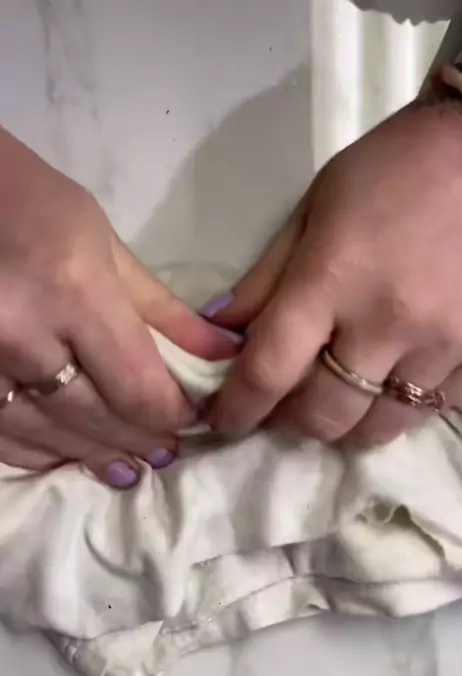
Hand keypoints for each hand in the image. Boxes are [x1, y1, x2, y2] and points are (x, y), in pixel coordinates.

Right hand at [0, 129, 235, 485]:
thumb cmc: (29, 204)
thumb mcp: (103, 244)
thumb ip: (162, 310)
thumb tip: (220, 356)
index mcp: (71, 291)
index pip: (138, 387)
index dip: (172, 414)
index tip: (190, 416)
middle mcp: (21, 336)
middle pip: (97, 419)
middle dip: (139, 439)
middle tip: (164, 450)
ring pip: (50, 438)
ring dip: (94, 455)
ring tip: (127, 465)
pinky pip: (5, 439)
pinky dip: (42, 453)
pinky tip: (68, 456)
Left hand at [207, 102, 461, 445]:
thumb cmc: (394, 171)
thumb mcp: (314, 210)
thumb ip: (265, 279)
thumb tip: (220, 335)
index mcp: (333, 277)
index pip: (268, 371)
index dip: (238, 409)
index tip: (227, 421)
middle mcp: (388, 322)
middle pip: (324, 416)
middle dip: (296, 419)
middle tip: (292, 398)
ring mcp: (444, 345)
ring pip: (380, 427)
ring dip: (352, 419)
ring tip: (348, 387)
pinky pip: (431, 409)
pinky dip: (403, 402)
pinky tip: (399, 369)